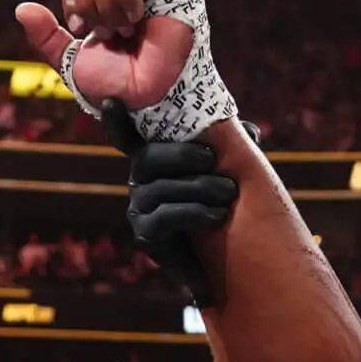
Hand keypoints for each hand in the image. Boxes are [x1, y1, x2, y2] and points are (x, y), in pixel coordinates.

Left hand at [13, 0, 194, 111]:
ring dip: (108, 5)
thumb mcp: (71, 61)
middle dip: (90, 5)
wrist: (145, 95)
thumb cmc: (114, 81)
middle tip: (107, 34)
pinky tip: (137, 17)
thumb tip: (21, 8)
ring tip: (124, 30)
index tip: (81, 30)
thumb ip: (46, 37)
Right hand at [108, 104, 235, 304]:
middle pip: (147, 158)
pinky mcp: (146, 236)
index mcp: (157, 158)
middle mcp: (141, 180)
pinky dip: (194, 213)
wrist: (227, 260)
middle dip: (181, 155)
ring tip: (229, 194)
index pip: (130, 136)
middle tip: (212, 159)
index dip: (117, 121)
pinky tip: (217, 216)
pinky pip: (164, 218)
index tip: (113, 102)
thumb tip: (247, 130)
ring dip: (199, 187)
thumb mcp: (232, 168)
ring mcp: (139, 208)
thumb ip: (237, 145)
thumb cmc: (226, 205)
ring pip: (159, 188)